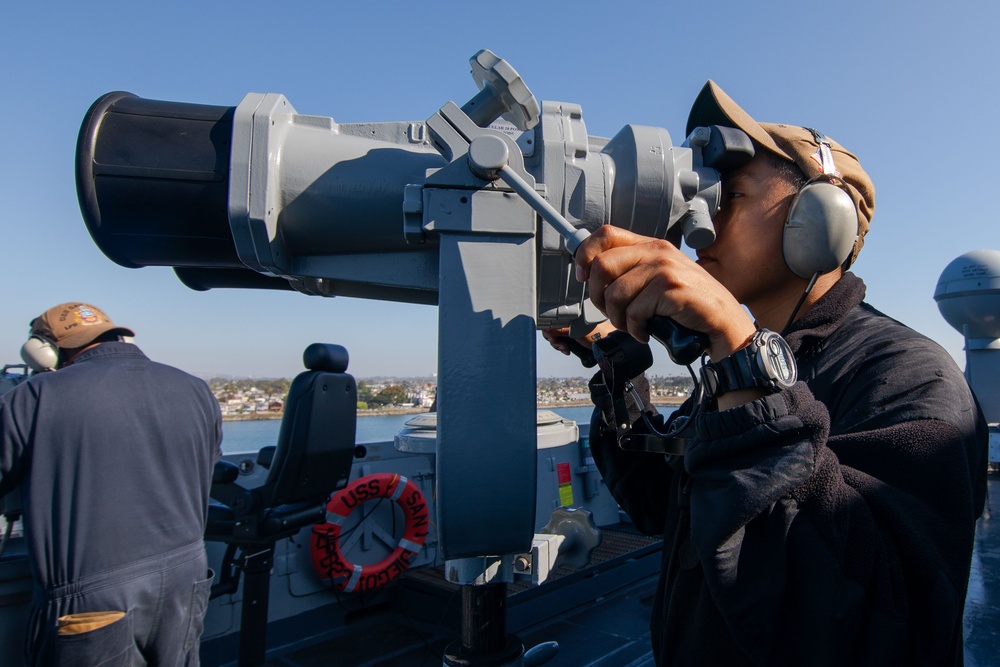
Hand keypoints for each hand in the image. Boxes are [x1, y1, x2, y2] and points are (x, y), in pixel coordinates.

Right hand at [541, 320, 617, 356]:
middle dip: (554, 339)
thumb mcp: (576, 332)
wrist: (608, 345)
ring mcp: (571, 330)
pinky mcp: (574, 338)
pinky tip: (568, 350)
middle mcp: (570, 321)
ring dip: (559, 345)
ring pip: (557, 337)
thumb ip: (560, 330)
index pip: (553, 320)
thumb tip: (546, 328)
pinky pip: (563, 342)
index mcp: (571, 315)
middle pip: (553, 329)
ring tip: (566, 349)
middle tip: (560, 345)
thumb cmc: (597, 335)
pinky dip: (563, 347)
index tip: (552, 338)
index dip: (549, 329)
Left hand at [574, 226, 755, 361]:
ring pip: (614, 293)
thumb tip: (590, 276)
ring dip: (617, 319)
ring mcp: (665, 268)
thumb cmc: (686, 305)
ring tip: (633, 326)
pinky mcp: (671, 289)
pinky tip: (645, 332)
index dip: (585, 255)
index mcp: (651, 245)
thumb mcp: (657, 279)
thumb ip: (631, 272)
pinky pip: (634, 311)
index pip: (606, 234)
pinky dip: (635, 329)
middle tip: (612, 313)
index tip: (582, 277)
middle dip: (597, 297)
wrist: (723, 322)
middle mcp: (657, 251)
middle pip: (601, 265)